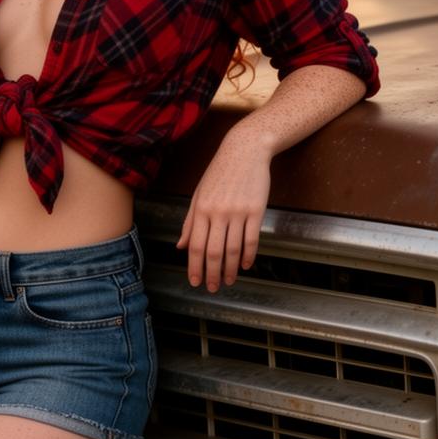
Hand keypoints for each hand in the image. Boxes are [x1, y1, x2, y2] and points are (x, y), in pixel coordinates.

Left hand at [175, 137, 270, 291]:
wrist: (245, 150)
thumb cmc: (219, 172)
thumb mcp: (199, 194)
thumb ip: (190, 222)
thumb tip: (181, 246)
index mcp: (201, 209)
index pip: (196, 245)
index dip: (194, 266)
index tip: (194, 281)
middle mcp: (218, 212)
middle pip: (213, 251)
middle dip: (211, 273)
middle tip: (211, 288)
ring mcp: (238, 212)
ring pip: (233, 249)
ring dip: (230, 269)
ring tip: (228, 281)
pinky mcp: (256, 210)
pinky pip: (251, 239)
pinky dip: (248, 255)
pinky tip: (245, 265)